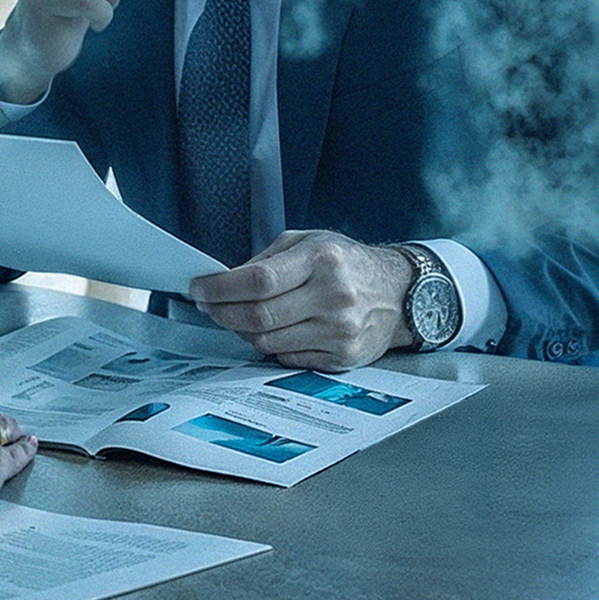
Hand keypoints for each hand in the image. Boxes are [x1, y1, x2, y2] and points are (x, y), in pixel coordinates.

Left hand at [187, 231, 413, 371]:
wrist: (398, 292)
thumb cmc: (347, 263)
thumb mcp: (309, 242)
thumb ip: (268, 260)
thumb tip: (224, 282)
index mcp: (322, 259)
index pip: (259, 280)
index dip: (221, 289)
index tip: (200, 290)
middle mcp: (333, 295)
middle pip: (259, 316)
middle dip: (222, 313)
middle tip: (208, 308)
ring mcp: (339, 330)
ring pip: (268, 342)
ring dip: (243, 331)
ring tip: (238, 318)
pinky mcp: (342, 356)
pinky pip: (287, 358)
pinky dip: (271, 347)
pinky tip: (272, 332)